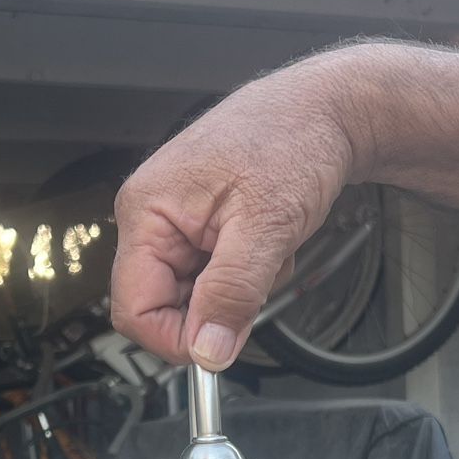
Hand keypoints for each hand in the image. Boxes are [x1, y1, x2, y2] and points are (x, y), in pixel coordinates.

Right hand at [110, 54, 362, 368]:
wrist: (325, 109)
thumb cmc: (292, 140)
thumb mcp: (267, 226)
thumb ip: (232, 293)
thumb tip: (207, 350)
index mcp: (146, 212)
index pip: (133, 309)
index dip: (176, 338)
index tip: (221, 344)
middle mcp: (149, 216)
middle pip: (162, 304)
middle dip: (216, 305)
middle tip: (258, 275)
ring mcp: (173, 219)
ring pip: (194, 293)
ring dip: (236, 288)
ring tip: (266, 247)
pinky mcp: (197, 223)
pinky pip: (212, 274)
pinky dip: (245, 271)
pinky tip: (265, 239)